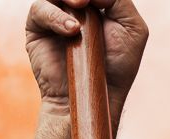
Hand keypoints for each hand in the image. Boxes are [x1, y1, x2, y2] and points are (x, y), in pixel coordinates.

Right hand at [23, 0, 148, 124]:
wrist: (92, 97)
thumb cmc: (116, 67)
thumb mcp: (132, 28)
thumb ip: (120, 0)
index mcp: (97, 2)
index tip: (104, 3)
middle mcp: (74, 5)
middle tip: (86, 0)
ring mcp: (54, 14)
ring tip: (80, 6)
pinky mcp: (37, 27)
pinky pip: (39, 9)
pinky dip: (54, 16)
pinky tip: (71, 30)